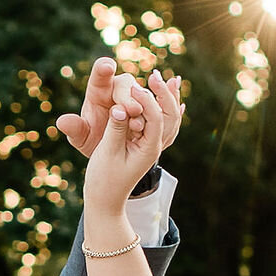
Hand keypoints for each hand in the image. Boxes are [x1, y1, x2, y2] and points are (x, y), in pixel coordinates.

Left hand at [56, 53, 184, 158]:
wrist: (112, 151)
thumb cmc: (93, 141)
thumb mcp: (82, 139)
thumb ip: (74, 130)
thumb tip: (62, 122)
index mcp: (98, 90)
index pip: (100, 74)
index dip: (103, 69)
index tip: (107, 66)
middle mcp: (118, 88)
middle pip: (125, 84)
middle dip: (128, 96)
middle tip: (132, 111)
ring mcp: (136, 96)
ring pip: (142, 94)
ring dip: (145, 106)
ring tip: (140, 125)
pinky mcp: (149, 106)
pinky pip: (158, 101)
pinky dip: (163, 104)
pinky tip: (173, 108)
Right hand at [83, 78, 170, 230]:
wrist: (105, 200)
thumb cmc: (103, 180)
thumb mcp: (107, 154)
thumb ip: (115, 130)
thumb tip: (120, 108)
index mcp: (149, 149)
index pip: (154, 118)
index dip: (146, 99)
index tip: (134, 85)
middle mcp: (155, 146)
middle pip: (168, 115)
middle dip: (163, 94)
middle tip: (154, 75)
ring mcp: (151, 145)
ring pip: (167, 118)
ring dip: (168, 98)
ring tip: (169, 80)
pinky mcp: (143, 143)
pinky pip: (159, 122)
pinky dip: (164, 108)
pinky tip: (172, 99)